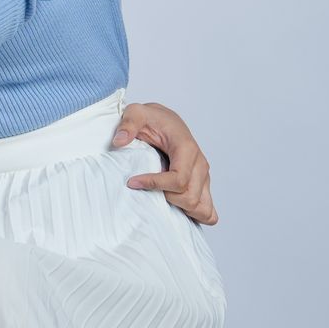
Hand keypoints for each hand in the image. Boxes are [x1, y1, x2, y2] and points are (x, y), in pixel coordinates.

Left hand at [111, 100, 218, 224]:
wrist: (164, 121)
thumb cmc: (152, 119)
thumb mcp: (136, 113)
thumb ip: (128, 124)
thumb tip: (119, 141)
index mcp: (187, 148)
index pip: (178, 179)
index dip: (154, 184)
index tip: (132, 182)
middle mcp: (200, 164)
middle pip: (189, 197)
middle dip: (165, 198)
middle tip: (146, 188)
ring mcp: (204, 176)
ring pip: (201, 207)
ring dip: (180, 208)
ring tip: (160, 198)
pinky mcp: (203, 185)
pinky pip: (209, 211)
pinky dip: (195, 215)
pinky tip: (176, 209)